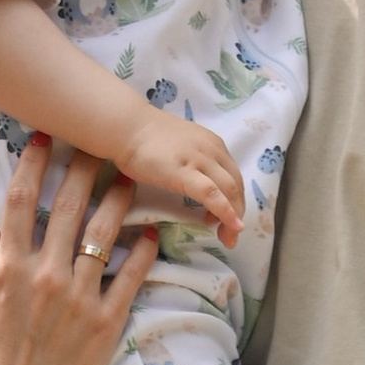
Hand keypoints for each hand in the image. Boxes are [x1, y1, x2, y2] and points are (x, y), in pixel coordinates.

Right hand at [0, 134, 156, 364]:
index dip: (35, 163)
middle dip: (85, 169)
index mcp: (10, 267)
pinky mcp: (106, 321)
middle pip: (70, 207)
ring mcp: (79, 297)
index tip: (46, 138)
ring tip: (131, 179)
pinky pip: (130, 278)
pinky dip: (143, 253)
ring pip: (105, 235)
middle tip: (99, 144)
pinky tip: (152, 234)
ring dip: (119, 201)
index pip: (23, 201)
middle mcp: (46, 274)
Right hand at [120, 105, 245, 242]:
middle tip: (231, 234)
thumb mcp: (182, 146)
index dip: (236, 200)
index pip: (234, 175)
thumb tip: (197, 183)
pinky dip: (225, 212)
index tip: (228, 218)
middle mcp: (212, 150)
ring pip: (230, 190)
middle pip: (236, 185)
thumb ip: (194, 161)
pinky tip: (230, 226)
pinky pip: (212, 194)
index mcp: (213, 144)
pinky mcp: (184, 172)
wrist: (126, 127)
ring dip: (233, 217)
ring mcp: (200, 160)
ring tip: (228, 237)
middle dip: (238, 212)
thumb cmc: (146, 138)